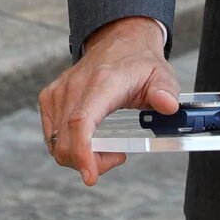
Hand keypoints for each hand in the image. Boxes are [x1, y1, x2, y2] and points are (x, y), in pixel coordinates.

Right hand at [38, 16, 180, 183]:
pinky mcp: (50, 99)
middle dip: (90, 163)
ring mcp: (58, 93)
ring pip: (56, 143)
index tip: (90, 177)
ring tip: (107, 146)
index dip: (82, 152)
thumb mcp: (162, 76)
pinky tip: (90, 140)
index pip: (81, 122)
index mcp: (101, 83)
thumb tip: (168, 106)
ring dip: (80, 157)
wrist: (118, 42)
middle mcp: (74, 87)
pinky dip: (69, 147)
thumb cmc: (140, 63)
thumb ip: (166, 92)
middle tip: (118, 154)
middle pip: (65, 141)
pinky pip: (51, 136)